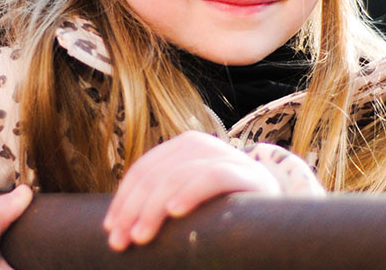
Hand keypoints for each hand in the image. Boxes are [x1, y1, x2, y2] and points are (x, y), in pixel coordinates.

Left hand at [103, 131, 281, 250]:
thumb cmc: (222, 214)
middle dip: (134, 206)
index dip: (124, 196)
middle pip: (159, 170)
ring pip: (181, 172)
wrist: (275, 218)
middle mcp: (205, 146)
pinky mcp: (250, 175)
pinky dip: (191, 191)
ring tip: (141, 235)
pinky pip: (215, 176)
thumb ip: (162, 200)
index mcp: (186, 148)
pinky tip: (175, 212)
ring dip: (154, 206)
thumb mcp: (187, 202)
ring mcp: (229, 157)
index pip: (146, 167)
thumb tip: (118, 222)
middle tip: (120, 239)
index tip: (110, 228)